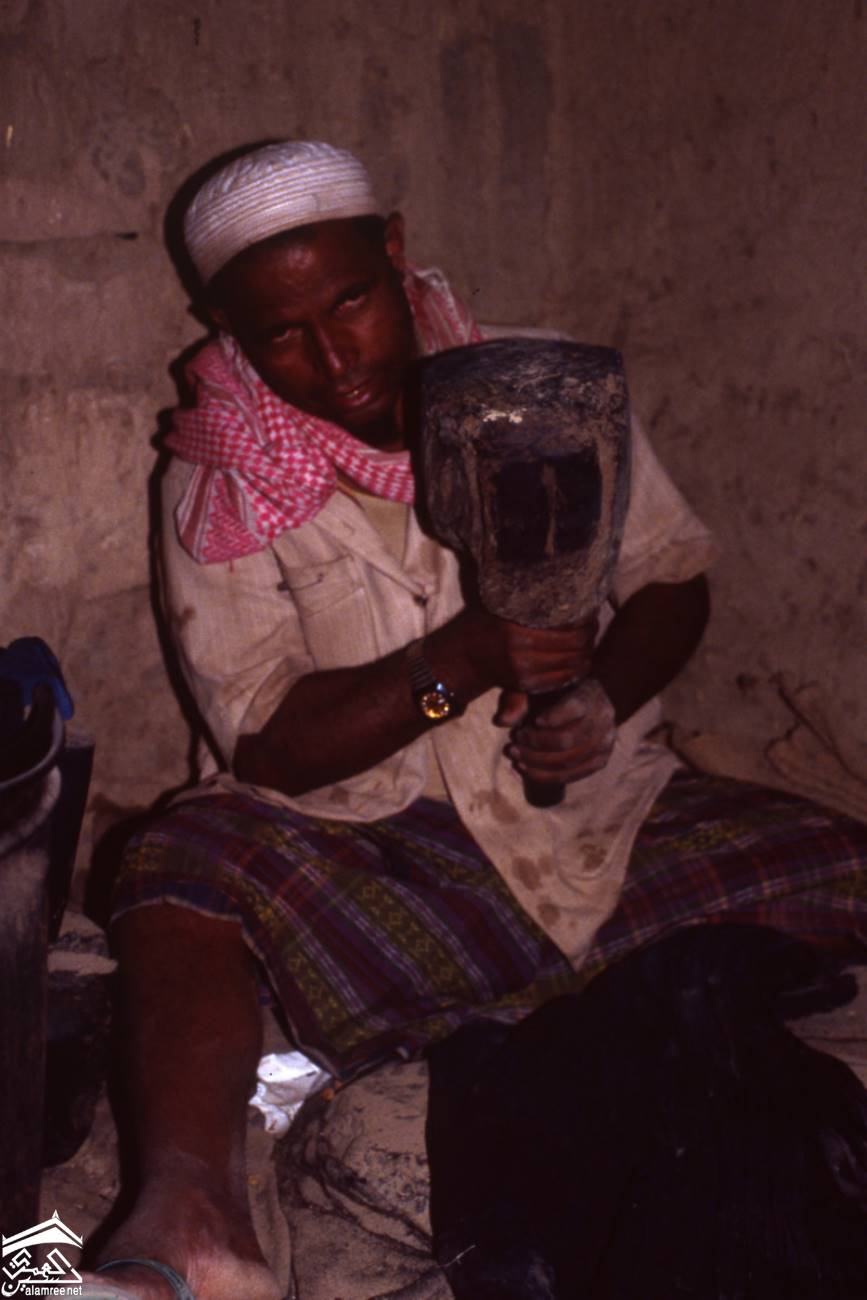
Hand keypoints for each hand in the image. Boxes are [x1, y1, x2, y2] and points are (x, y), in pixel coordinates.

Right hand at [433, 607, 597, 698]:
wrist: (464, 656)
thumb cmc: (487, 622)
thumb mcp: (503, 604)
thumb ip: (531, 600)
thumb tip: (568, 587)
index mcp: (515, 627)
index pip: (569, 629)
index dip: (587, 621)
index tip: (589, 612)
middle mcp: (520, 650)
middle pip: (575, 647)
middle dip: (589, 636)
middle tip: (591, 625)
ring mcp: (524, 671)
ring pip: (574, 665)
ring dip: (586, 653)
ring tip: (586, 641)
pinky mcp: (526, 684)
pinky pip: (563, 680)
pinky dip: (576, 670)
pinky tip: (577, 658)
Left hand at [502, 677, 616, 785]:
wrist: (580, 703)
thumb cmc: (551, 693)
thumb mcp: (533, 689)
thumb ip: (516, 700)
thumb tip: (501, 721)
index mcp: (588, 693)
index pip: (574, 707)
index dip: (552, 717)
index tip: (532, 721)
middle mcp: (603, 717)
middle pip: (568, 740)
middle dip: (535, 745)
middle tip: (513, 741)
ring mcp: (605, 741)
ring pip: (569, 762)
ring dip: (536, 763)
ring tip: (514, 756)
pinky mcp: (600, 760)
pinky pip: (573, 775)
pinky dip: (546, 776)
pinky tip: (524, 769)